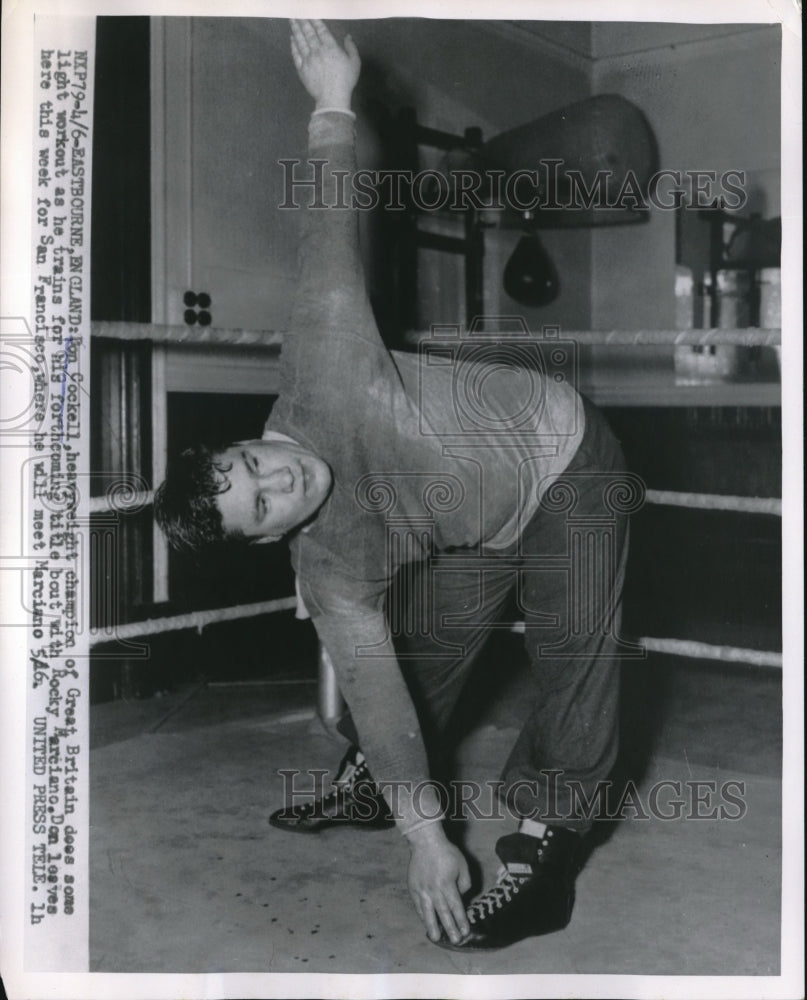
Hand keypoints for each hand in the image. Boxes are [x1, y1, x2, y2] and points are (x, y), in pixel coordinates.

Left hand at [290, 19, 360, 109]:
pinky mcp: (301, 69)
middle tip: (297, 14)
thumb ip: (351, 48)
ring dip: (296, 29)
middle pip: (308, 33)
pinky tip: (292, 39)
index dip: (315, 21)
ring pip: (300, 41)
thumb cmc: (346, 81)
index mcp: (330, 47)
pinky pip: (296, 54)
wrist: (332, 97)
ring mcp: (307, 59)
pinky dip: (293, 45)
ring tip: (292, 21)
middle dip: (302, 21)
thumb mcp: (355, 63)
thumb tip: (348, 37)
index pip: (321, 30)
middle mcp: (317, 50)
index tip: (310, 14)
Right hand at [407, 825, 471, 944]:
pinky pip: (418, 905)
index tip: (466, 931)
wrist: (425, 842)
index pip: (456, 907)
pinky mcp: (413, 887)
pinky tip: (426, 922)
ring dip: (433, 926)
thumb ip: (464, 884)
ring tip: (436, 938)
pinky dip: (423, 915)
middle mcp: (433, 889)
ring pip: (428, 912)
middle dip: (450, 928)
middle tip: (455, 941)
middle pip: (443, 913)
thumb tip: (461, 898)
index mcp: (447, 884)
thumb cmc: (446, 852)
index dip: (461, 920)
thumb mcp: (462, 865)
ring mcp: (421, 889)